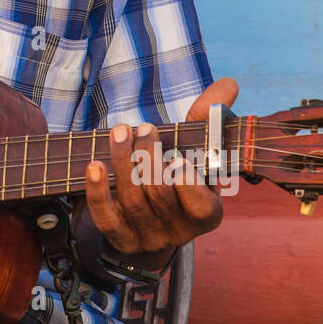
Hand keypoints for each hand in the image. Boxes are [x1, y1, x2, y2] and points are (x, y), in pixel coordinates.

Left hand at [82, 77, 238, 261]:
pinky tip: (95, 165)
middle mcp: (179, 230)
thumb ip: (209, 118)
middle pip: (160, 194)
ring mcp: (148, 236)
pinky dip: (98, 191)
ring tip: (120, 132)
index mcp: (207, 212)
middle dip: (148, 156)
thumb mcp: (196, 149)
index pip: (200, 206)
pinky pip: (106, 218)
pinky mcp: (120, 238)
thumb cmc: (176, 172)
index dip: (187, 184)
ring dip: (123, 161)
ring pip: (132, 200)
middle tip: (143, 128)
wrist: (150, 216)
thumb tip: (229, 84)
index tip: (176, 157)